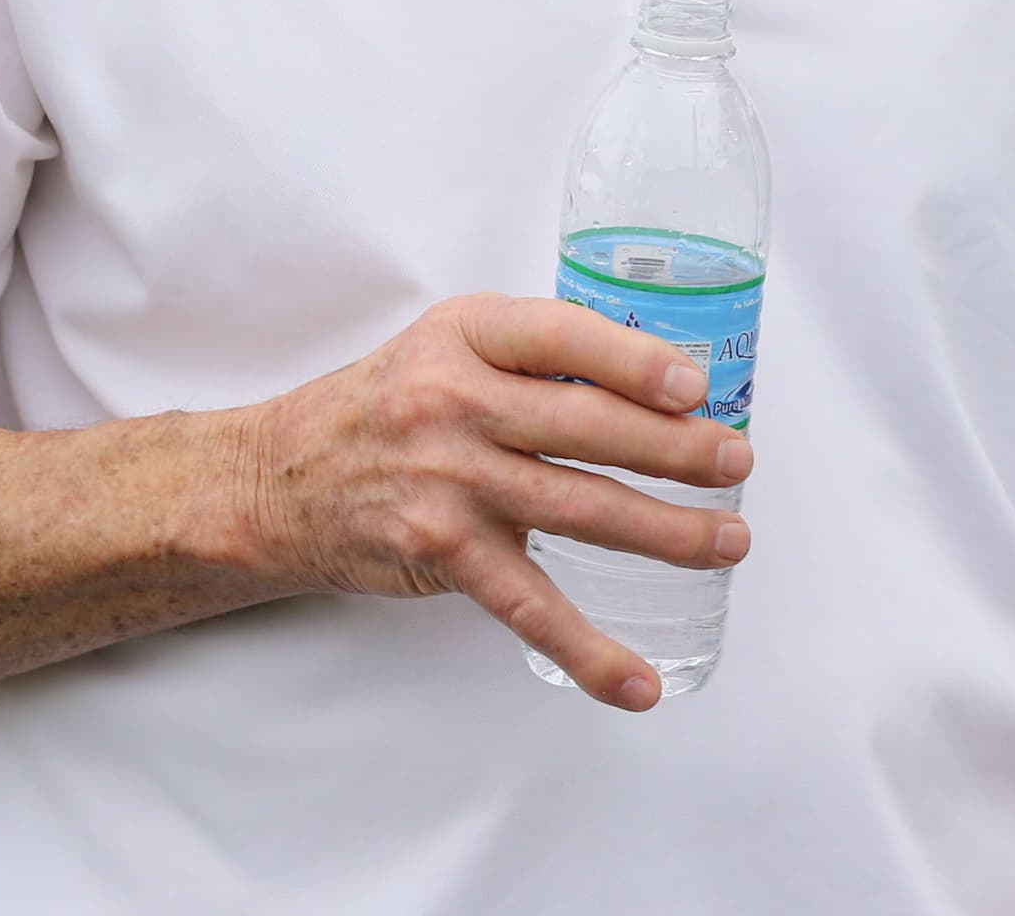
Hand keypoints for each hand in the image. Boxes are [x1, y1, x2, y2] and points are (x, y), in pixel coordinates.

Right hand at [220, 293, 752, 709]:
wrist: (276, 480)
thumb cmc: (388, 404)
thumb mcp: (452, 344)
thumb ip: (539, 353)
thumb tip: (665, 380)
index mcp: (467, 334)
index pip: (563, 336)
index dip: (635, 362)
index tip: (696, 388)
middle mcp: (453, 402)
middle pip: (585, 426)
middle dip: (675, 449)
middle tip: (738, 464)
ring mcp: (447, 480)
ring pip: (577, 509)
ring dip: (664, 532)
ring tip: (728, 542)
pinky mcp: (441, 552)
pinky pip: (528, 606)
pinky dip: (587, 649)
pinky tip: (636, 679)